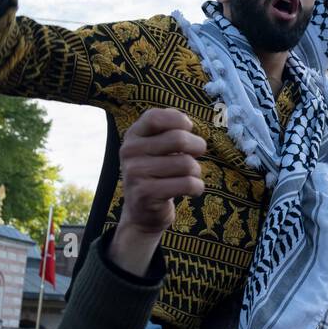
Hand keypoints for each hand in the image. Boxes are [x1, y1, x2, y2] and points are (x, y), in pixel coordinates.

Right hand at [117, 109, 205, 232]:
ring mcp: (135, 173)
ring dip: (196, 171)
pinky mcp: (146, 194)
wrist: (142, 211)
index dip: (179, 120)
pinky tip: (191, 190)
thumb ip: (169, 130)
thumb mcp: (156, 147)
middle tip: (198, 153)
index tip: (188, 129)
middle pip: (178, 139)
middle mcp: (129, 151)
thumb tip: (186, 123)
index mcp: (133, 135)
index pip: (155, 117)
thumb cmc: (158, 172)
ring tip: (190, 176)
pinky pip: (187, 184)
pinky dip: (197, 187)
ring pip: (186, 163)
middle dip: (198, 146)